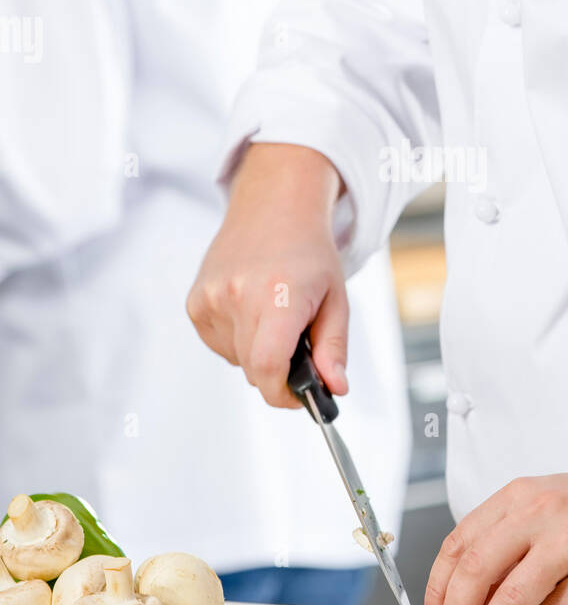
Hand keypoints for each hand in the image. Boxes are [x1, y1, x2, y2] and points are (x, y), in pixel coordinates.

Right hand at [187, 143, 348, 407]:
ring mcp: (211, 298)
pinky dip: (237, 339)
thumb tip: (335, 389)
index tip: (299, 396)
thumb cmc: (309, 253)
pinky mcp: (195, 302)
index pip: (267, 367)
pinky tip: (251, 308)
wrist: (274, 208)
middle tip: (297, 341)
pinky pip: (219, 344)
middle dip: (278, 370)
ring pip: (237, 360)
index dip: (283, 393)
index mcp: (278, 296)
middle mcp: (238, 296)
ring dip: (257, 352)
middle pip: (254, 370)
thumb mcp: (336, 300)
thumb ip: (334, 348)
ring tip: (273, 313)